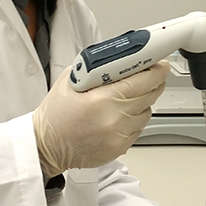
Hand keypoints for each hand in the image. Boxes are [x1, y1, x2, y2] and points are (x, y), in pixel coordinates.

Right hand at [33, 61, 168, 176]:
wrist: (45, 147)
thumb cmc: (55, 114)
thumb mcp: (71, 80)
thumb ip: (97, 68)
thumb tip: (120, 58)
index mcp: (102, 99)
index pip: (143, 81)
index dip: (156, 71)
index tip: (160, 64)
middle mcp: (114, 119)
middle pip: (150, 95)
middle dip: (154, 82)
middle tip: (151, 74)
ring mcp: (119, 136)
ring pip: (147, 112)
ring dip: (143, 102)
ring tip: (128, 97)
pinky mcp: (120, 148)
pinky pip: (138, 128)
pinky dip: (134, 119)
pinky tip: (120, 115)